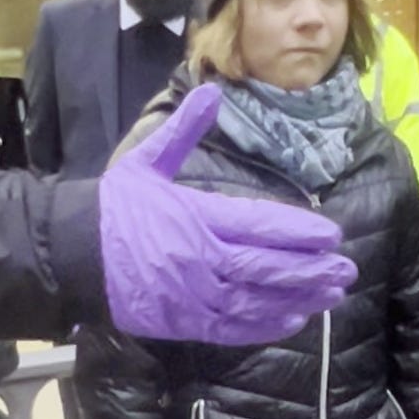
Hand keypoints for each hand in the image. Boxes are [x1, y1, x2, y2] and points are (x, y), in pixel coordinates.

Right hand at [98, 83, 357, 344]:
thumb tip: (211, 89)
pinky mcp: (182, 321)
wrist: (72, 252)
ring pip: (255, 301)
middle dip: (311, 270)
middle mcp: (200, 259)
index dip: (298, 232)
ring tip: (331, 296)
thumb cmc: (113, 205)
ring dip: (298, 299)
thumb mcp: (146, 159)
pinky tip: (292, 320)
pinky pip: (231, 329)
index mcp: (195, 216)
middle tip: (346, 270)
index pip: (258, 224)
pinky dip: (264, 326)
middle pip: (266, 267)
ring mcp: (192, 294)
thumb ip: (183, 128)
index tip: (331, 235)